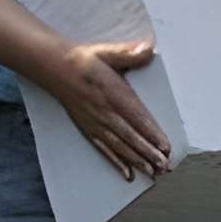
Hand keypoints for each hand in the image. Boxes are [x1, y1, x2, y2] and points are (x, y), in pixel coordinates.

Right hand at [47, 39, 169, 178]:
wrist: (55, 68)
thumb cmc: (85, 60)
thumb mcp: (107, 51)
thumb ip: (129, 53)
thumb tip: (148, 47)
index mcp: (114, 93)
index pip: (137, 117)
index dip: (152, 133)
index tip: (165, 146)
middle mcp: (105, 112)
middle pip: (130, 137)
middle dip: (148, 153)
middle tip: (164, 166)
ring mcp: (96, 124)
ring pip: (120, 147)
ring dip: (137, 161)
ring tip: (152, 173)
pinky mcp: (89, 130)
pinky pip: (104, 149)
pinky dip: (116, 163)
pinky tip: (128, 174)